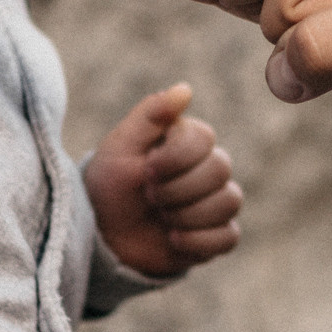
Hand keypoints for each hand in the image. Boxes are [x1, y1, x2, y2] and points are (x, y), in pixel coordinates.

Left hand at [84, 84, 244, 276]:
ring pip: (229, 202)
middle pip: (220, 170)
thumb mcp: (120, 146)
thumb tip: (185, 90)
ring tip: (160, 219)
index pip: (205, 139)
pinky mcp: (214, 236)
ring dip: (187, 214)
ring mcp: (213, 203)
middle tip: (148, 196)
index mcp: (187, 142)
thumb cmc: (109, 185)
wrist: (101, 234)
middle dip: (177, 189)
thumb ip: (151, 114)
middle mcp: (206, 168)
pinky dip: (199, 241)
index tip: (146, 170)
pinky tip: (172, 239)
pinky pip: (229, 237)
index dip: (176, 158)